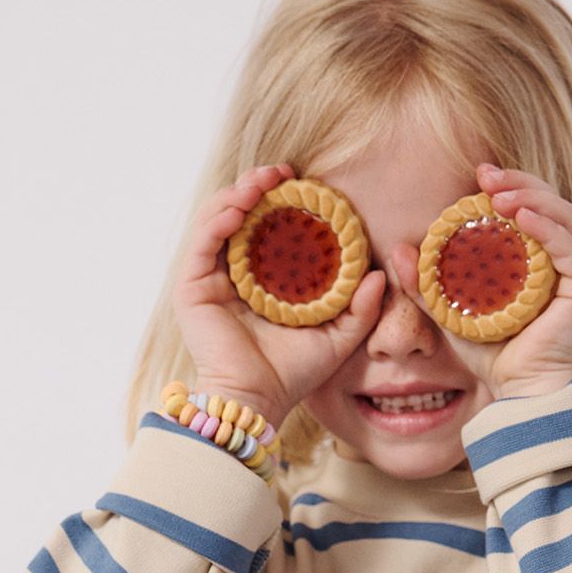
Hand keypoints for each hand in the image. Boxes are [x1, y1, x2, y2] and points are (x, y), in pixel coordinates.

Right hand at [172, 163, 388, 427]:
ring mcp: (210, 279)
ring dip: (237, 192)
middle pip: (240, 214)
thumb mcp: (337, 337)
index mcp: (263, 280)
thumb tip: (379, 274)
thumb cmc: (292, 374)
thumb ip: (360, 309)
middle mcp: (233, 274)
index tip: (305, 181)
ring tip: (262, 181)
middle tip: (283, 171)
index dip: (283, 199)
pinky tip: (241, 207)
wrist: (257, 401)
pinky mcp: (191, 288)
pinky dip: (219, 218)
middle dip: (258, 185)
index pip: (268, 227)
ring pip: (217, 219)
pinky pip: (202, 242)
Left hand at [387, 163, 571, 401]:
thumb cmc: (492, 355)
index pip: (530, 209)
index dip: (508, 185)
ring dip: (532, 197)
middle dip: (518, 182)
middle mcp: (566, 261)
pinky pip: (571, 248)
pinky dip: (548, 228)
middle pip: (549, 203)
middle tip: (485, 174)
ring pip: (563, 216)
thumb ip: (427, 284)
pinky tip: (522, 217)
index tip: (478, 174)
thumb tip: (399, 250)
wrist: (518, 392)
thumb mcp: (451, 312)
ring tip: (499, 193)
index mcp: (540, 259)